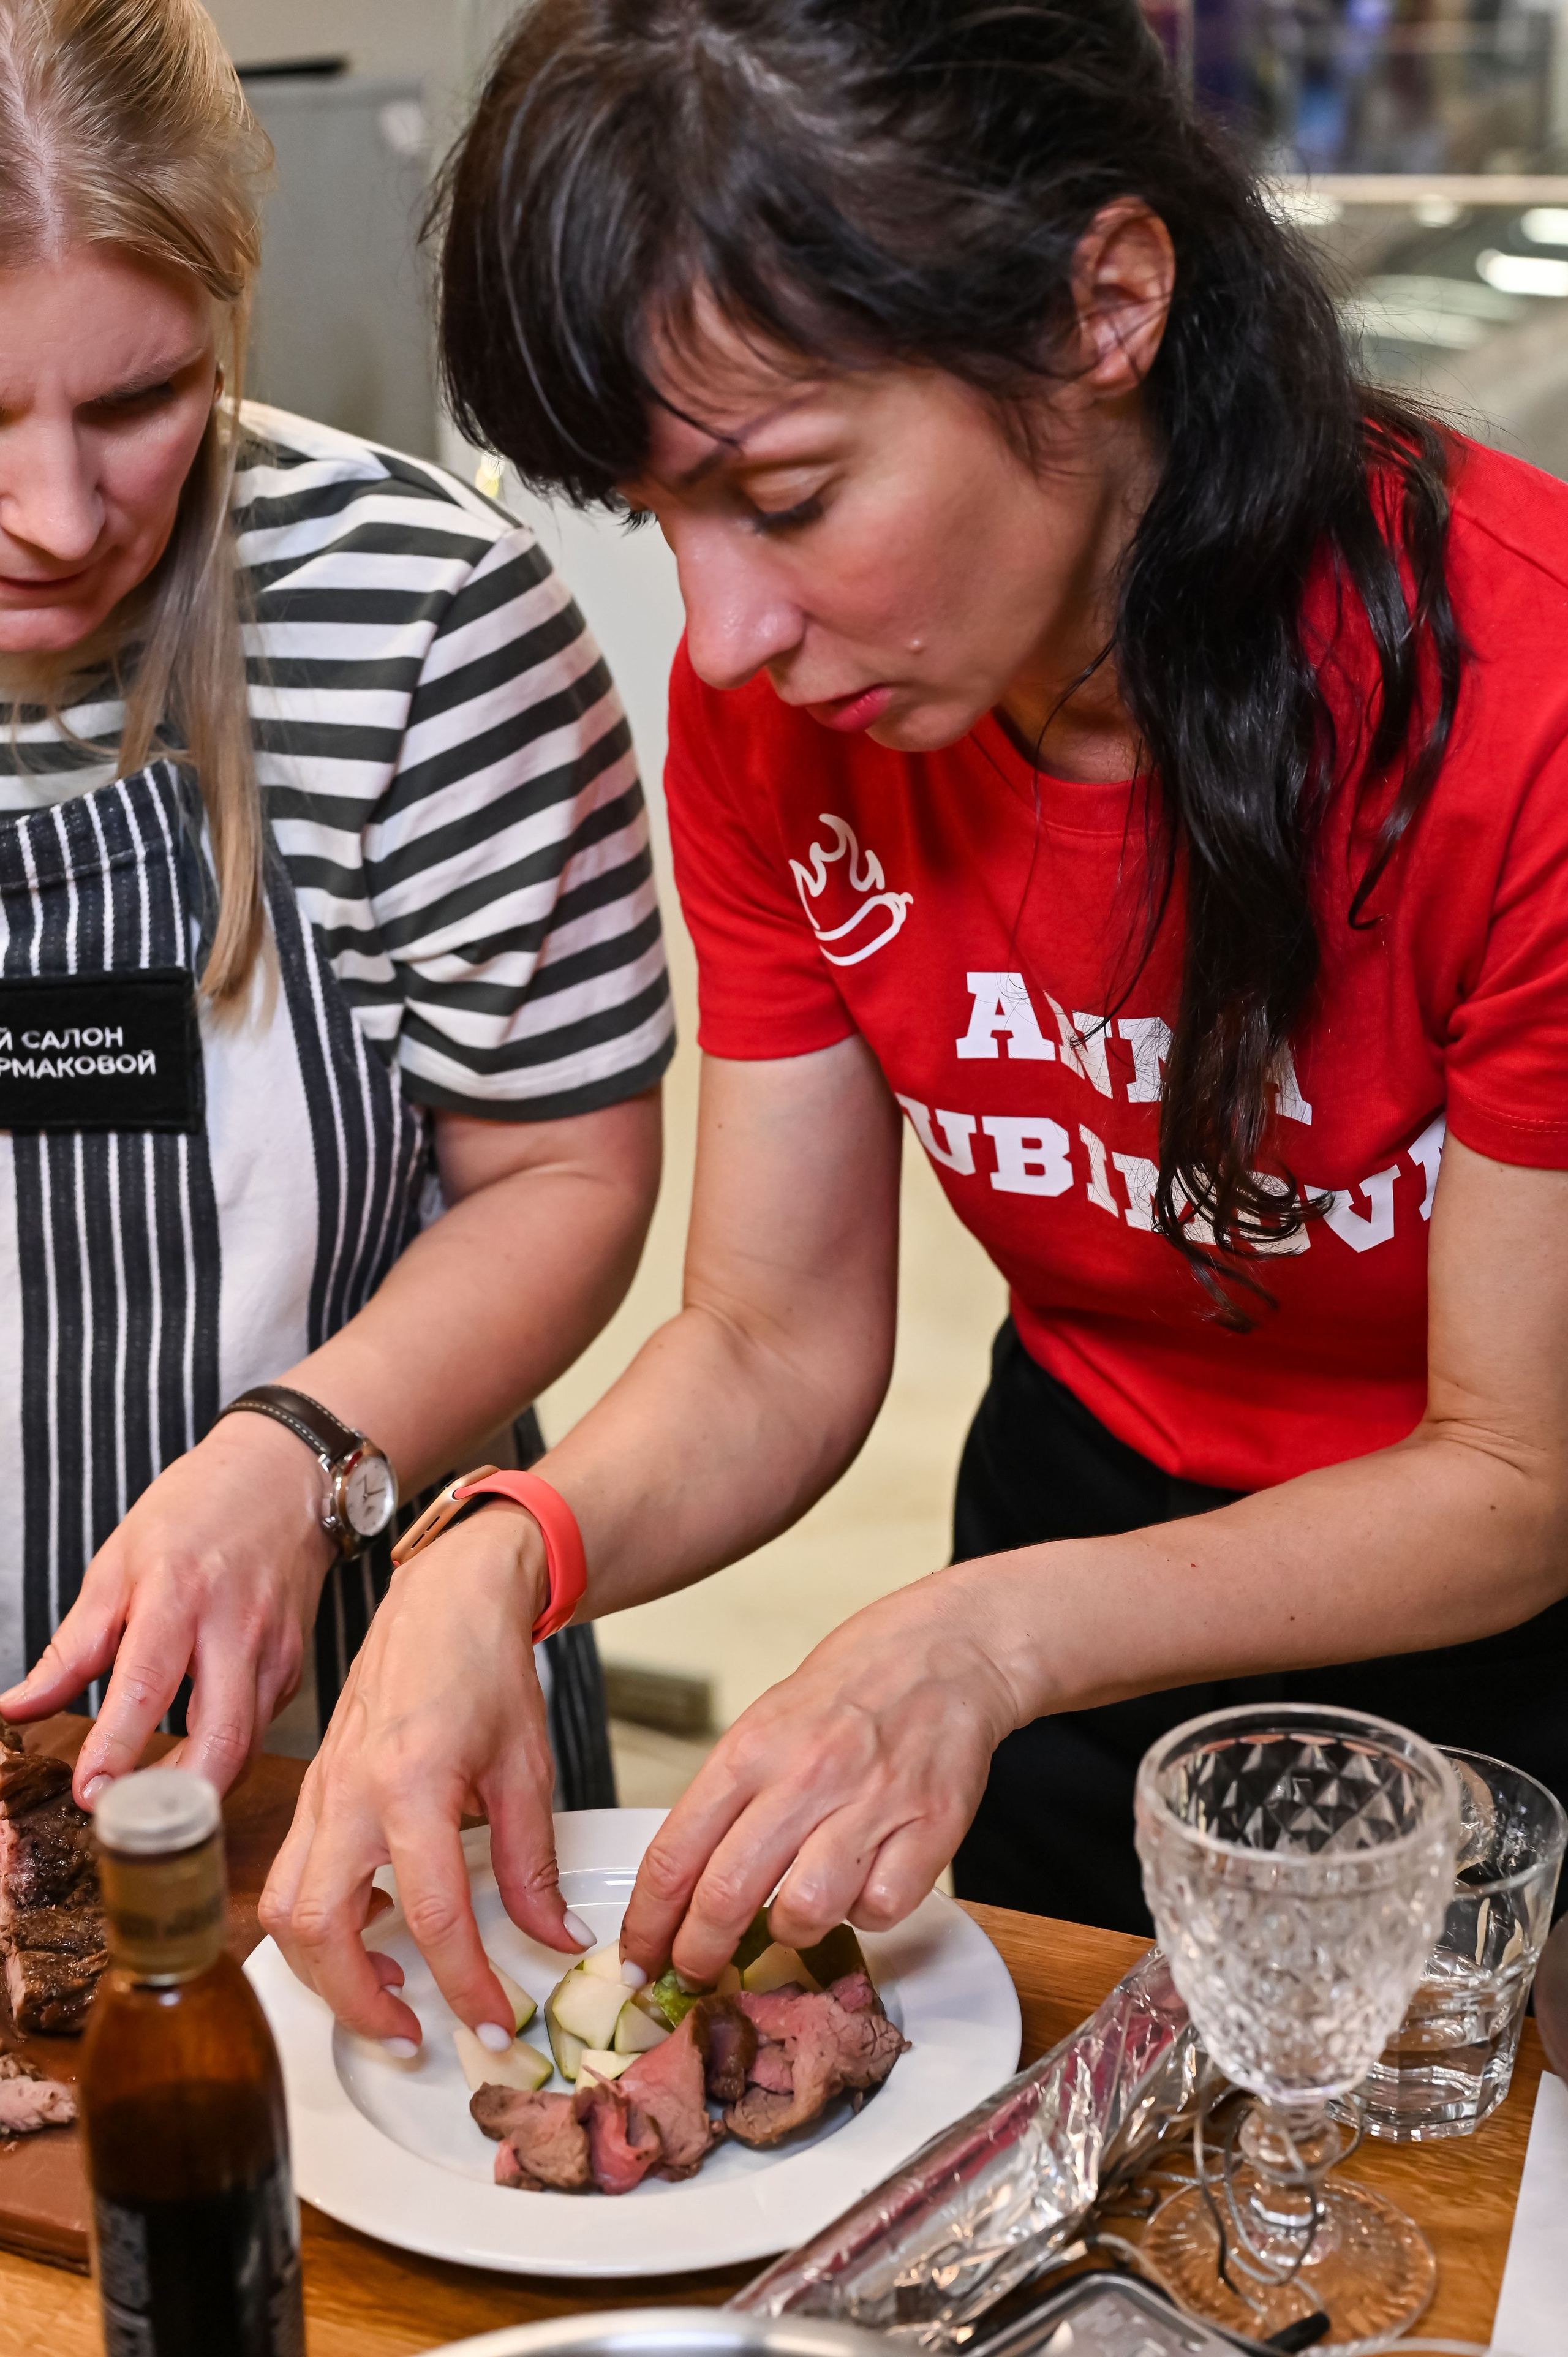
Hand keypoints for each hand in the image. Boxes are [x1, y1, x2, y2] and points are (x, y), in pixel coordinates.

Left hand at [0, 1412, 335, 1805]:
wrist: (282, 1477)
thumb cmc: (194, 1512)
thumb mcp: (118, 1563)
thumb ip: (72, 1645)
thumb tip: (17, 1708)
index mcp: (180, 1595)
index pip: (148, 1684)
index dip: (117, 1747)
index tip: (89, 1793)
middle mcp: (237, 1629)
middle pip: (223, 1738)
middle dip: (178, 1799)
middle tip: (129, 1826)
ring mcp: (275, 1651)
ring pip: (247, 1746)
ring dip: (198, 1788)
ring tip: (149, 1809)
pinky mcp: (294, 1666)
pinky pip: (260, 1727)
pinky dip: (224, 1755)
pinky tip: (190, 1761)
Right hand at [258, 1503, 590, 2050]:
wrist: (444, 1597)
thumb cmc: (485, 1666)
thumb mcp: (526, 1767)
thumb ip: (533, 1865)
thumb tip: (554, 1942)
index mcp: (411, 1784)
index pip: (433, 1915)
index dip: (467, 1986)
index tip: (496, 2024)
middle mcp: (348, 1793)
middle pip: (320, 1930)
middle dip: (360, 2002)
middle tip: (416, 2034)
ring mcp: (319, 1791)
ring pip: (284, 1910)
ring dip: (325, 1971)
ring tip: (389, 1991)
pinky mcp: (311, 1789)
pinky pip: (290, 1874)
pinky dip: (316, 1922)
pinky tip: (370, 1925)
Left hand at [619, 1569, 1019, 1986]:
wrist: (951, 1646)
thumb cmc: (858, 1681)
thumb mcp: (769, 1717)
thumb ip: (733, 1794)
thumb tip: (689, 1878)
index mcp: (753, 1746)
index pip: (675, 1853)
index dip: (648, 1923)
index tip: (638, 1956)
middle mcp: (807, 1774)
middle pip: (726, 1896)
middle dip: (698, 1956)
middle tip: (693, 1975)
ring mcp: (872, 1801)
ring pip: (805, 1913)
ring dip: (791, 1932)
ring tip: (795, 1912)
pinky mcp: (932, 1826)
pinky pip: (881, 1909)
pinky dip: (866, 1912)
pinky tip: (864, 1882)